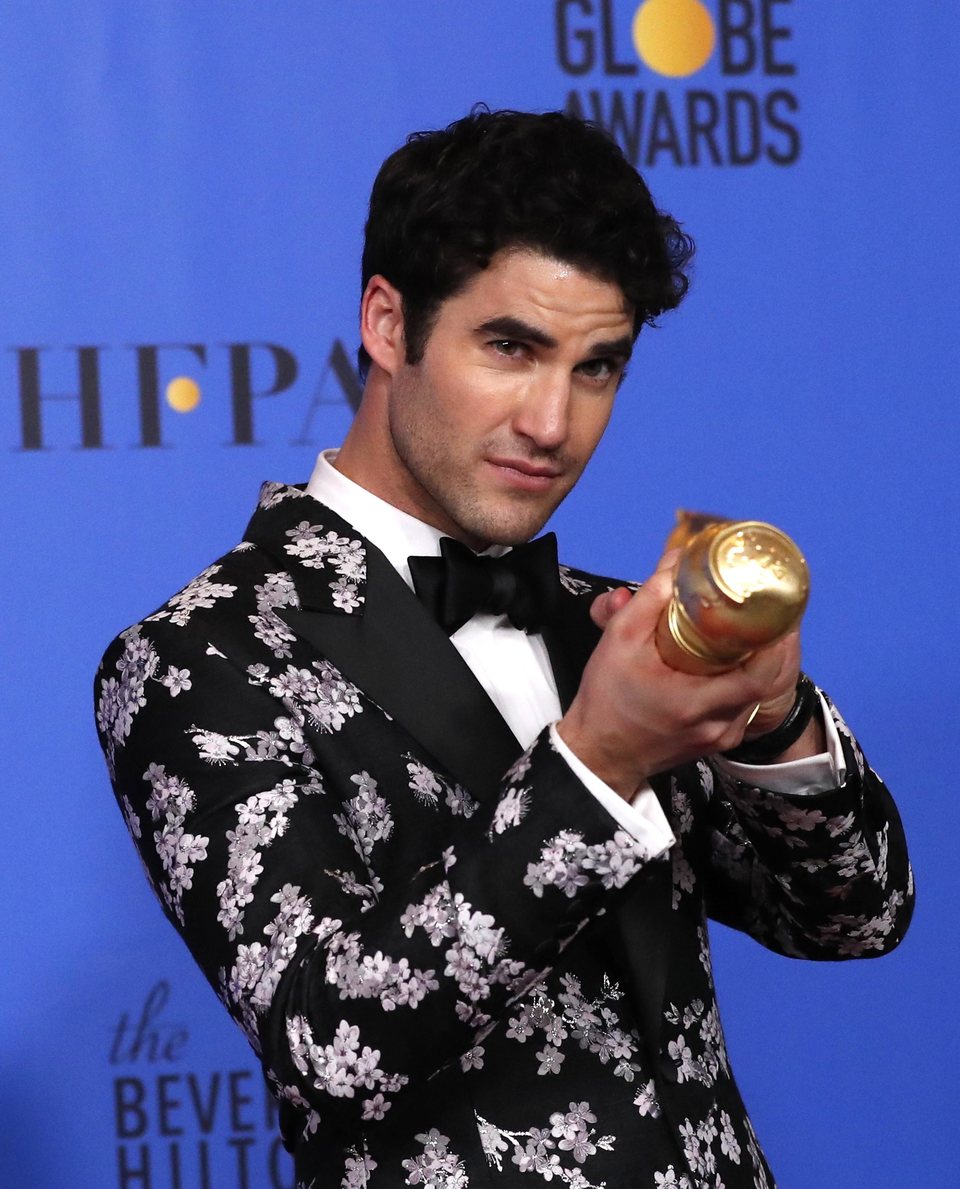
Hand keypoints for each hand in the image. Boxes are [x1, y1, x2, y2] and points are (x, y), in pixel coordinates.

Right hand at [557, 550, 801, 799]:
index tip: (774, 609)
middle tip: (768, 611)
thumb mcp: (619, 640)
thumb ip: (650, 599)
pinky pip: (743, 706)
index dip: (774, 641)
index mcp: (697, 703)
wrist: (599, 753)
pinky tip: (734, 660)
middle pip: (766, 680)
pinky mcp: (718, 741)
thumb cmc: (606, 701)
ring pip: (756, 693)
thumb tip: (678, 559)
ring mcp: (722, 737)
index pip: (759, 674)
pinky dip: (745, 680)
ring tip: (755, 630)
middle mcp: (718, 725)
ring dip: (760, 662)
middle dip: (771, 644)